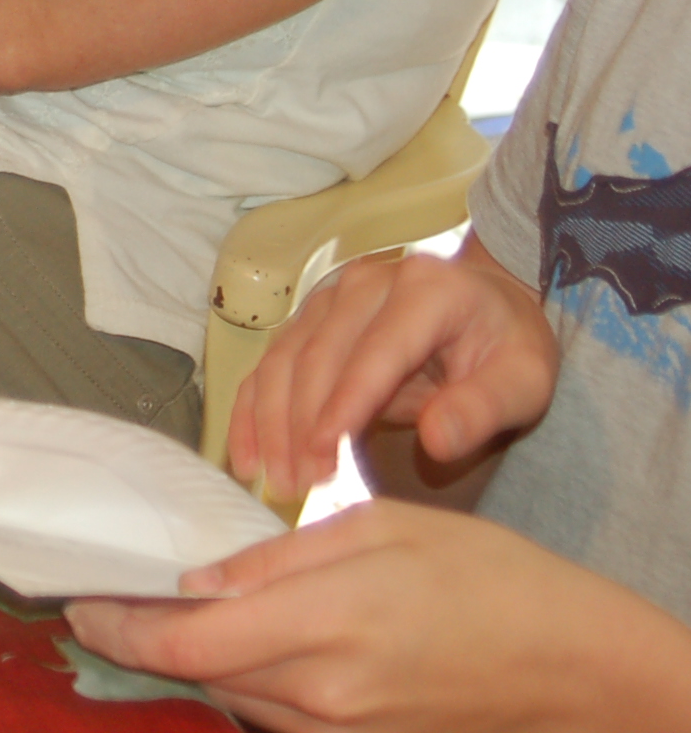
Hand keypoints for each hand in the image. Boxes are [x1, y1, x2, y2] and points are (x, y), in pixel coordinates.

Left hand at [66, 501, 690, 731]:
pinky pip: (271, 715)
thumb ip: (276, 559)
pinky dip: (239, 679)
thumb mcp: (377, 529)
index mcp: (322, 627)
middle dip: (141, 639)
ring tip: (160, 612)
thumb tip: (196, 578)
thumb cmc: (485, 576)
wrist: (573, 663)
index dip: (117, 627)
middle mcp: (320, 696)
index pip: (185, 644)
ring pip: (230, 698)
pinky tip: (235, 642)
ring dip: (188, 660)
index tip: (76, 602)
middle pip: (196, 675)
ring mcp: (339, 730)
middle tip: (104, 595)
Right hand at [227, 246, 556, 501]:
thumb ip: (485, 407)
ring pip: (282, 362)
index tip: (324, 458)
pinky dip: (251, 411)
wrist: (488, 305)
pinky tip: (247, 456)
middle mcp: (365, 284)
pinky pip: (268, 366)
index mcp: (425, 289)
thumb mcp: (524, 378)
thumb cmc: (506, 346)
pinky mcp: (307, 320)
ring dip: (272, 424)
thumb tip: (438, 440)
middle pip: (317, 357)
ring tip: (278, 480)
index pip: (375, 351)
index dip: (344, 405)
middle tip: (302, 486)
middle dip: (302, 426)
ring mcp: (328, 299)